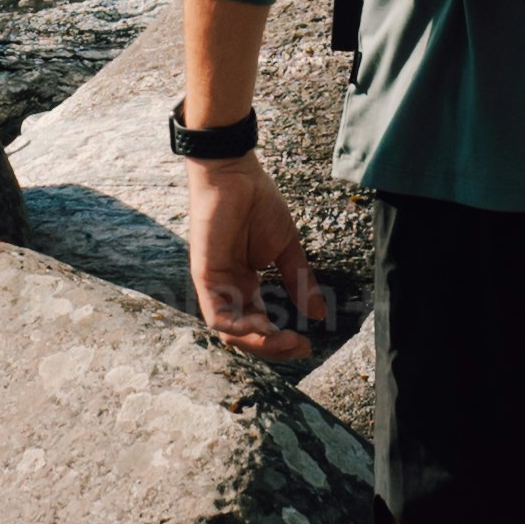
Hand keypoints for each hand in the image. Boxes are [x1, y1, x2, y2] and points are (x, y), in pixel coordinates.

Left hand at [186, 158, 327, 367]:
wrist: (236, 174)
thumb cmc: (257, 204)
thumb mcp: (286, 249)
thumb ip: (300, 281)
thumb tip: (319, 314)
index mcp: (245, 285)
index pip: (260, 326)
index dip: (281, 341)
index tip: (309, 344)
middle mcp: (228, 290)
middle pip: (245, 336)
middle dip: (273, 348)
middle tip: (300, 347)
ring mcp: (215, 285)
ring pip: (230, 332)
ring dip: (259, 342)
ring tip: (286, 339)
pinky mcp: (205, 276)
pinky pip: (217, 314)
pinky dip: (239, 327)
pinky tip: (263, 326)